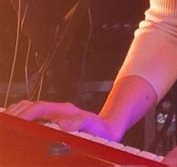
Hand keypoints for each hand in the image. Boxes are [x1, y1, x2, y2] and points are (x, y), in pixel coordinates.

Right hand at [5, 100, 119, 140]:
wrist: (108, 129)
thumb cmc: (100, 129)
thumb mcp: (92, 125)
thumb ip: (80, 122)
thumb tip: (64, 124)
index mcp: (63, 110)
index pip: (39, 107)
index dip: (26, 113)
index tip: (15, 121)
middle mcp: (58, 110)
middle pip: (31, 106)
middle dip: (17, 113)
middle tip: (5, 123)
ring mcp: (55, 115)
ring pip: (32, 110)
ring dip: (19, 115)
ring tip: (7, 125)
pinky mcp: (54, 121)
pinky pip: (35, 117)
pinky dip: (24, 119)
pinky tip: (18, 128)